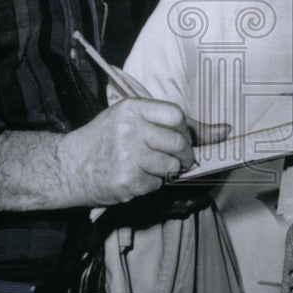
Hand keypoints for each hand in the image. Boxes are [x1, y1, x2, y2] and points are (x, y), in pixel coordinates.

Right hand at [58, 98, 229, 206]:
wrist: (66, 167)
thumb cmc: (104, 141)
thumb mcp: (131, 120)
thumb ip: (174, 124)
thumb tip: (226, 131)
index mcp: (132, 108)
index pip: (176, 115)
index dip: (183, 130)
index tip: (179, 136)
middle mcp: (130, 129)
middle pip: (178, 142)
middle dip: (184, 155)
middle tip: (177, 159)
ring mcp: (128, 156)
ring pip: (171, 166)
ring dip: (167, 171)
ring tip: (149, 167)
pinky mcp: (128, 181)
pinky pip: (157, 184)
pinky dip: (151, 184)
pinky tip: (135, 178)